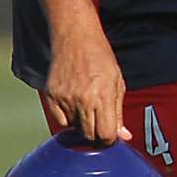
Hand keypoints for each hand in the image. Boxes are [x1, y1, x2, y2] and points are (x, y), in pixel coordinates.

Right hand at [41, 23, 128, 143]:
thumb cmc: (101, 58)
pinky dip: (67, 118)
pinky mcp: (51, 96)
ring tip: (87, 107)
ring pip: (74, 129)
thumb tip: (124, 136)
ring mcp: (65, 99)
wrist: (75, 38)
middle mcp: (82, 100)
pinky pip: (60, 120)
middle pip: (89, 136)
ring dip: (82, 125)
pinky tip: (74, 104)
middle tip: (100, 123)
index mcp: (102, 97)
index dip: (109, 139)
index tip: (110, 134)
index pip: (105, 135)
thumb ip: (118, 113)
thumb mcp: (117, 83)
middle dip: (96, 134)